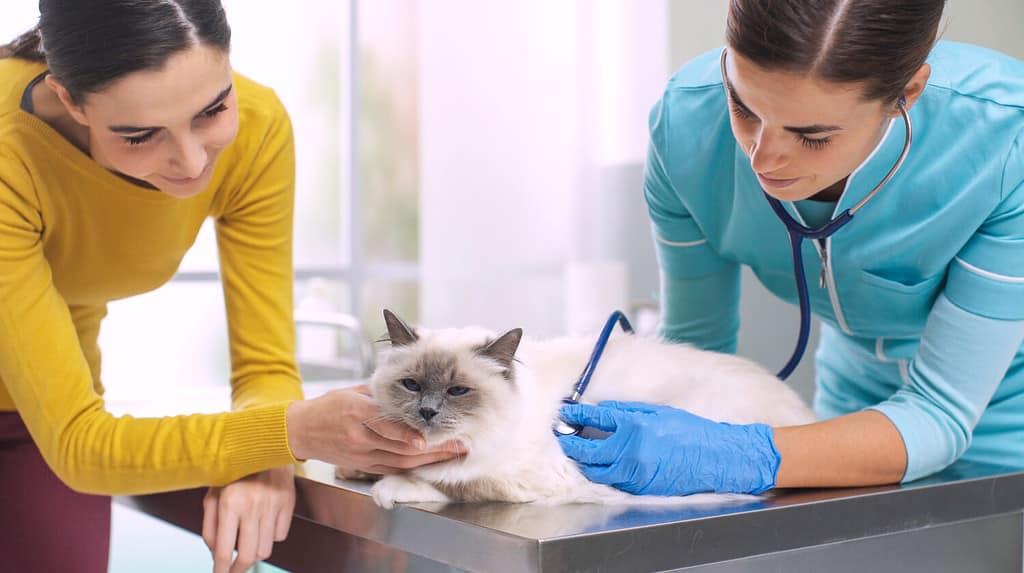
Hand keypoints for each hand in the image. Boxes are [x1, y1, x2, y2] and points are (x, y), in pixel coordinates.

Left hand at [202, 465, 294, 572]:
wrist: (265, 444)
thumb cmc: (235, 470)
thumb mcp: (212, 494)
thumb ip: (210, 526)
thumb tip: (216, 553)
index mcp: (230, 503)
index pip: (225, 549)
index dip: (221, 569)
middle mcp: (252, 506)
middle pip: (248, 555)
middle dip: (239, 569)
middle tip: (234, 570)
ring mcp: (272, 506)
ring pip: (266, 549)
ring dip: (255, 552)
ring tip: (248, 542)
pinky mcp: (288, 504)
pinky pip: (280, 535)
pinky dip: (271, 536)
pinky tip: (263, 524)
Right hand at [286, 385, 465, 473]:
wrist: (301, 431)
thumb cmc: (328, 406)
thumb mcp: (352, 391)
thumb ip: (380, 391)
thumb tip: (409, 382)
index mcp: (357, 412)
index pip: (385, 426)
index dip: (407, 435)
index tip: (426, 438)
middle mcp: (360, 436)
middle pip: (401, 447)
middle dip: (434, 448)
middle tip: (459, 444)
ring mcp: (362, 454)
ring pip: (401, 461)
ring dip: (431, 460)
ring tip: (454, 453)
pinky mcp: (363, 465)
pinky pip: (392, 468)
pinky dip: (414, 467)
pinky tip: (432, 462)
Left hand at [557, 401, 779, 495]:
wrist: (716, 459)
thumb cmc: (692, 432)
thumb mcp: (659, 413)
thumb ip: (628, 412)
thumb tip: (602, 411)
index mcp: (635, 427)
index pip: (596, 420)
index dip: (577, 415)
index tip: (566, 412)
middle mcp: (631, 452)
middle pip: (588, 451)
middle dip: (571, 443)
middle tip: (564, 435)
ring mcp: (635, 474)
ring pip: (596, 471)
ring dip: (584, 461)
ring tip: (578, 451)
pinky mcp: (640, 489)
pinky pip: (613, 481)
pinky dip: (603, 472)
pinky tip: (600, 464)